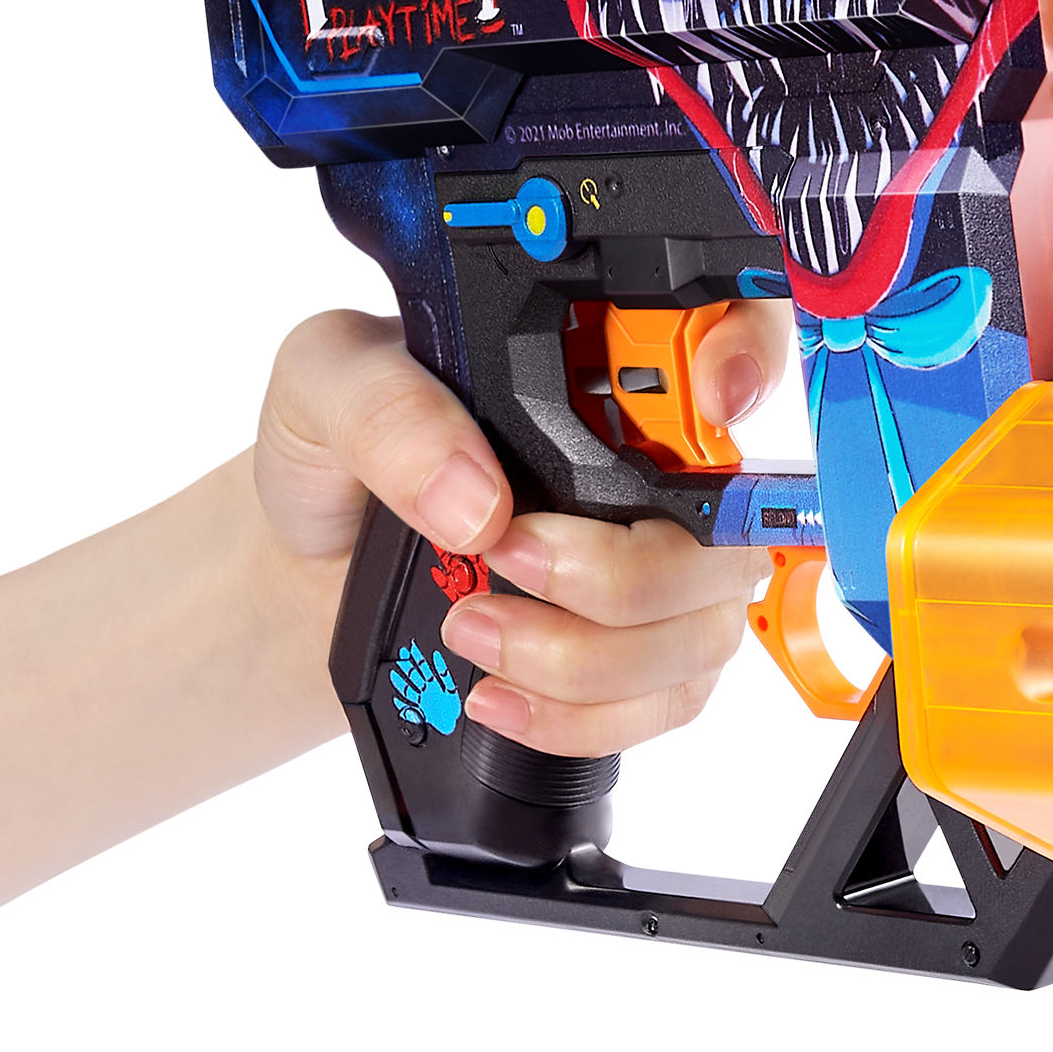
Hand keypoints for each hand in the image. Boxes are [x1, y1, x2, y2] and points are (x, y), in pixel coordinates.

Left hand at [250, 306, 796, 755]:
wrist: (303, 576)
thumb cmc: (330, 464)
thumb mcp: (322, 388)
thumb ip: (387, 410)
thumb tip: (477, 498)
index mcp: (595, 362)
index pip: (732, 334)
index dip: (749, 358)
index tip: (704, 400)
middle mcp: (652, 466)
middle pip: (728, 528)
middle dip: (619, 574)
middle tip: (499, 560)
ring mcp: (662, 571)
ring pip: (703, 632)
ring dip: (584, 659)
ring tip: (468, 634)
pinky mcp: (643, 662)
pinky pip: (666, 706)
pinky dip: (581, 717)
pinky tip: (502, 697)